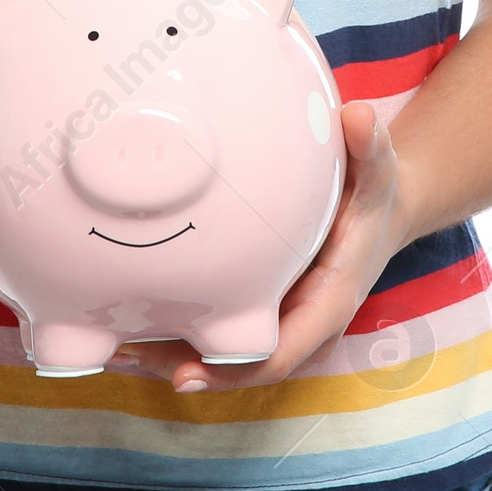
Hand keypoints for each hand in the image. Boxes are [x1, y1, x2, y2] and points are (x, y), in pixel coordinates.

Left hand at [103, 101, 415, 392]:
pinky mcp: (262, 306)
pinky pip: (219, 332)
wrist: (380, 211)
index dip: (233, 369)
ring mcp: (279, 319)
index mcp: (327, 302)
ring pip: (223, 355)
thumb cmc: (373, 194)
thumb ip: (370, 144)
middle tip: (123, 357)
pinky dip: (178, 333)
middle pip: (238, 365)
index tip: (188, 374)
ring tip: (111, 349)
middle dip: (183, 367)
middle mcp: (301, 323)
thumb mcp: (377, 169)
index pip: (280, 353)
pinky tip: (129, 322)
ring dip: (169, 357)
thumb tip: (360, 116)